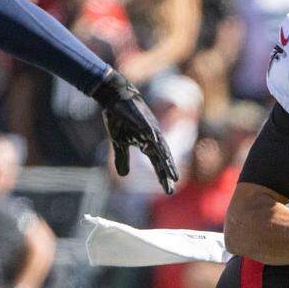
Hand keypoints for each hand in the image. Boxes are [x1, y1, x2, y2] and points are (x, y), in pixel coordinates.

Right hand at [92, 71, 178, 194]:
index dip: (162, 176)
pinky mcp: (146, 123)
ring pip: (162, 149)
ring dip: (167, 163)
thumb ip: (123, 159)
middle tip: (172, 189)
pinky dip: (157, 146)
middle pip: (163, 159)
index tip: (168, 189)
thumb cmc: (119, 118)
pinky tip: (162, 155)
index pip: (157, 162)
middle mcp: (153, 138)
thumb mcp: (119, 143)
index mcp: (147, 143)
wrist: (116, 98)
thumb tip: (124, 176)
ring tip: (173, 176)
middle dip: (168, 173)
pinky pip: (153, 136)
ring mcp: (151, 129)